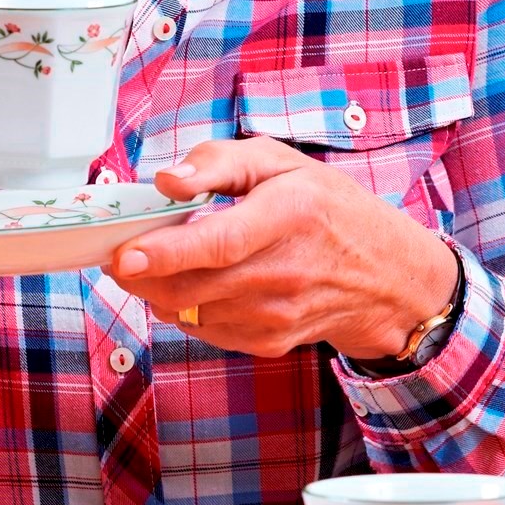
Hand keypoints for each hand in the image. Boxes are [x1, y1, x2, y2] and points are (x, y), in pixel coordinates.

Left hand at [107, 137, 458, 361]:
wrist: (385, 276)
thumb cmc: (328, 209)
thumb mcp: (282, 162)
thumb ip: (219, 162)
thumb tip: (167, 181)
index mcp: (290, 215)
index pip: (219, 242)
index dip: (166, 252)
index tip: (125, 253)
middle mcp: (285, 272)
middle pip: (192, 286)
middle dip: (140, 275)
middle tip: (119, 254)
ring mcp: (278, 314)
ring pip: (190, 312)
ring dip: (158, 291)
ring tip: (157, 265)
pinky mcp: (270, 341)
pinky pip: (205, 329)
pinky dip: (184, 308)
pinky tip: (194, 285)